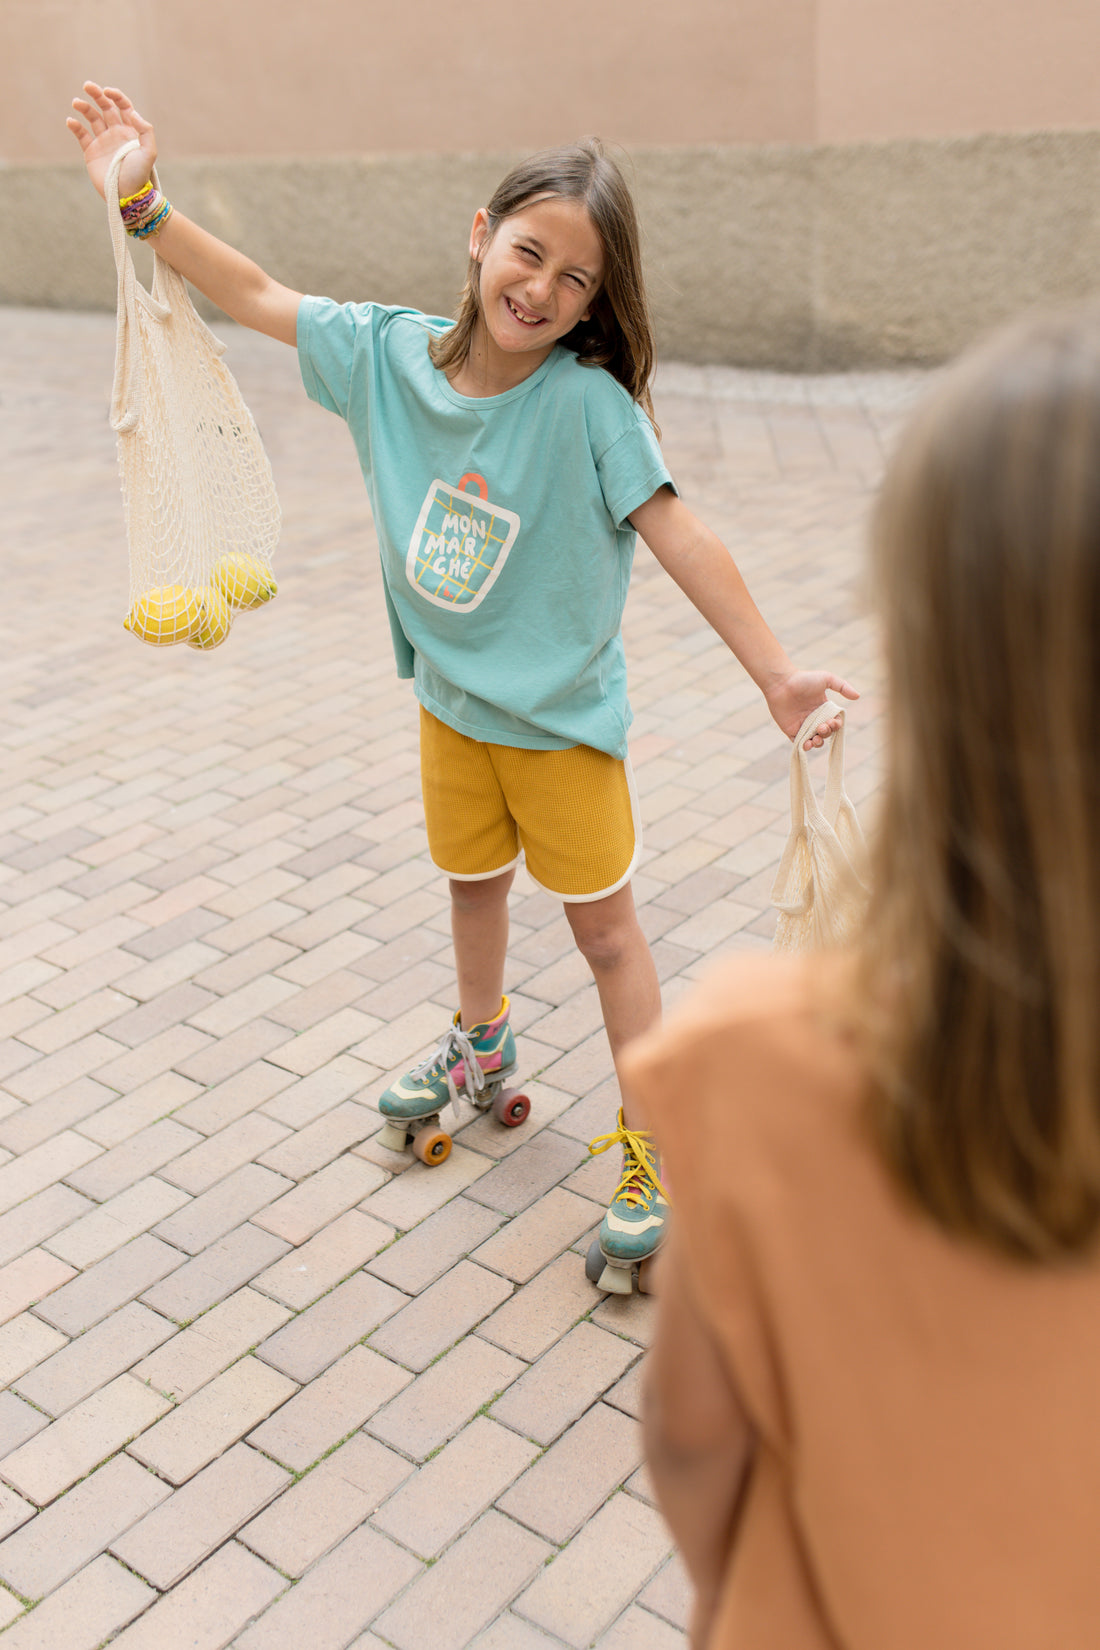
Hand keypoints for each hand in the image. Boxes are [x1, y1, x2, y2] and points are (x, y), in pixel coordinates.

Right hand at [67, 82, 155, 201]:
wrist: (127, 196)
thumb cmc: (140, 176)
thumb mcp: (149, 153)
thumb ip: (145, 130)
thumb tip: (131, 112)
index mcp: (131, 131)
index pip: (123, 106)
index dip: (116, 96)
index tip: (107, 92)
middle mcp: (116, 133)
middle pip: (106, 107)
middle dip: (97, 95)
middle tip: (87, 86)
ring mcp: (103, 142)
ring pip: (92, 118)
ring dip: (84, 107)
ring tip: (76, 102)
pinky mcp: (91, 152)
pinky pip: (81, 135)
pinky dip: (75, 126)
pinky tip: (71, 121)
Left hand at [764, 671, 858, 748]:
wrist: (781, 683)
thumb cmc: (803, 679)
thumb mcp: (826, 678)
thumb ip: (843, 686)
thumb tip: (858, 696)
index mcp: (823, 709)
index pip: (834, 722)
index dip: (836, 725)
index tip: (832, 722)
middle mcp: (814, 719)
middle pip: (826, 733)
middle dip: (827, 733)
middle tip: (821, 727)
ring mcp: (803, 726)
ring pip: (815, 741)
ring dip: (818, 743)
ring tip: (815, 738)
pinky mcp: (791, 731)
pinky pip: (800, 744)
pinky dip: (805, 747)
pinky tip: (807, 744)